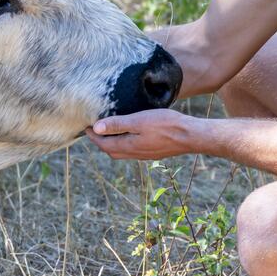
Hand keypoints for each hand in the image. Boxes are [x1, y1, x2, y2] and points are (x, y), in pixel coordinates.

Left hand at [85, 108, 201, 160]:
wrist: (191, 136)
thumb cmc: (166, 125)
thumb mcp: (139, 120)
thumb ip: (118, 124)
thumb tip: (96, 128)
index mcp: (128, 146)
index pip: (103, 144)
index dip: (93, 136)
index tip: (85, 127)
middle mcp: (135, 154)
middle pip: (111, 150)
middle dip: (100, 141)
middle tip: (94, 129)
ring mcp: (145, 155)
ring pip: (122, 151)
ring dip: (112, 143)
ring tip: (109, 130)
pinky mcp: (153, 152)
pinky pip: (133, 150)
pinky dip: (124, 143)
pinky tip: (129, 134)